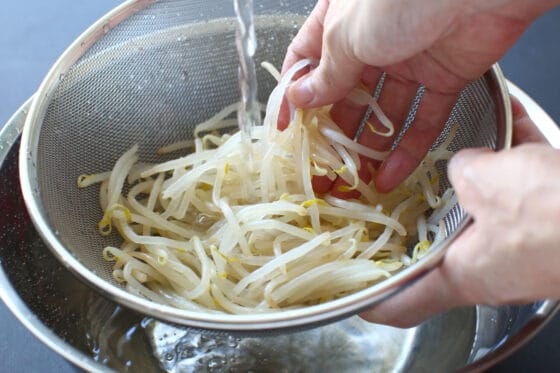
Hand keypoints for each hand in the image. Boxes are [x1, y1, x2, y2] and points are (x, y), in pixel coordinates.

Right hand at [281, 0, 556, 192]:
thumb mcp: (348, 35)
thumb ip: (326, 73)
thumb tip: (300, 98)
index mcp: (339, 21)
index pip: (307, 62)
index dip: (294, 96)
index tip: (286, 130)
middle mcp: (371, 41)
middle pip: (345, 94)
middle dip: (333, 132)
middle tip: (323, 166)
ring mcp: (408, 60)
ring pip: (383, 113)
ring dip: (369, 148)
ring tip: (355, 180)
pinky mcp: (445, 76)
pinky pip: (423, 119)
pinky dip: (408, 150)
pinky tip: (389, 176)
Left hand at [360, 96, 559, 327]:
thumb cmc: (556, 217)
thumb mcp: (484, 186)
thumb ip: (460, 172)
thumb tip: (464, 163)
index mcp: (465, 273)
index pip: (406, 303)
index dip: (378, 301)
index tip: (358, 291)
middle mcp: (492, 263)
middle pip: (444, 243)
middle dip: (424, 214)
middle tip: (397, 189)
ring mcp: (524, 240)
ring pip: (486, 204)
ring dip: (472, 173)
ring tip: (449, 140)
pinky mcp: (554, 213)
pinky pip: (524, 174)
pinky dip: (514, 148)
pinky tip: (508, 112)